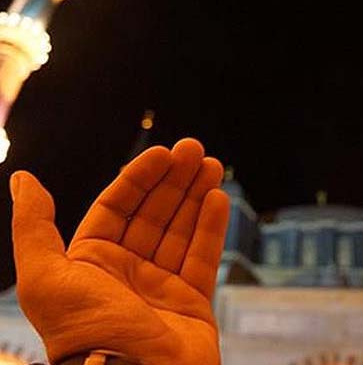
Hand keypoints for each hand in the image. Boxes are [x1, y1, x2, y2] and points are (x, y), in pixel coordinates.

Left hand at [11, 138, 228, 364]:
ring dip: (197, 196)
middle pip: (155, 213)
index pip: (118, 207)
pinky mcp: (192, 301)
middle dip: (175, 180)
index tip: (163, 153)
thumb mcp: (47, 278)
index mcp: (92, 262)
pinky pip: (203, 258)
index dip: (140, 177)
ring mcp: (161, 286)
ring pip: (182, 230)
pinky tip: (218, 199)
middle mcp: (127, 271)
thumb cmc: (87, 333)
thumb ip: (34, 227)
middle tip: (194, 149)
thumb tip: (23, 179)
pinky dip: (211, 228)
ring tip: (212, 165)